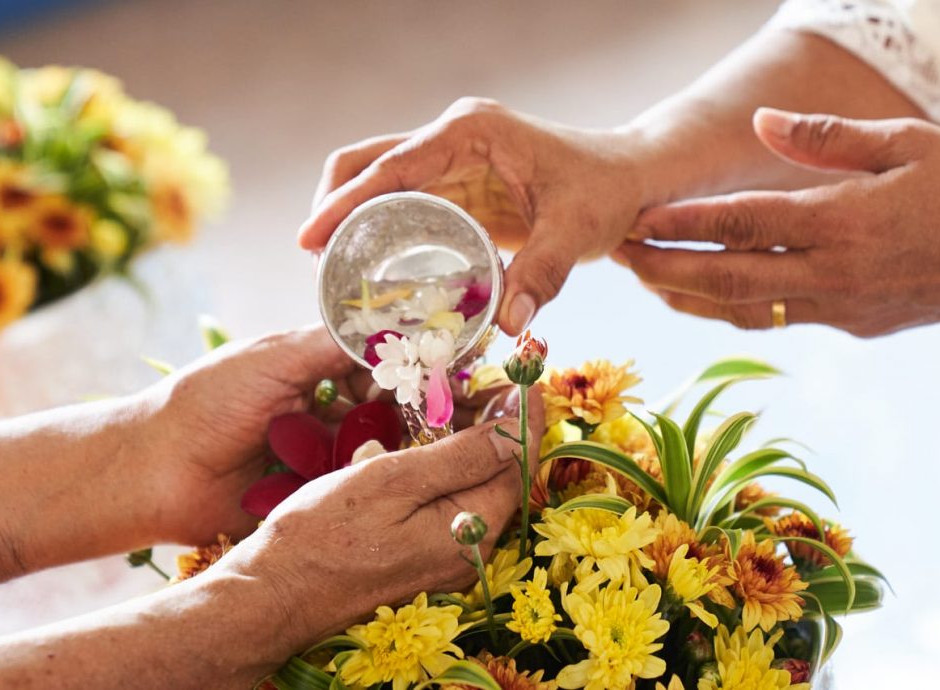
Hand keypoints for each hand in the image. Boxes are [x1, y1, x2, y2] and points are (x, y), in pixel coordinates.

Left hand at [140, 326, 511, 546]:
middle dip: (425, 407)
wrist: (152, 470)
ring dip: (412, 443)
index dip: (417, 365)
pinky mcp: (314, 493)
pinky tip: (416, 475)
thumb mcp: (275, 356)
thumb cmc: (207, 401)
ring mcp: (322, 453)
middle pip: (389, 406)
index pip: (380, 362)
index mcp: (314, 368)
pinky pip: (357, 484)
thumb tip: (394, 324)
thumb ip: (333, 341)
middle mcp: (325, 408)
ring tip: (455, 443)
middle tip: (470, 412)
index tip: (456, 368)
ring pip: (380, 446)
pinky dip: (384, 478)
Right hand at [216, 385, 543, 654]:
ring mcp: (445, 558)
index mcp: (470, 531)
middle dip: (500, 427)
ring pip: (475, 489)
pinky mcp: (421, 557)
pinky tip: (427, 443)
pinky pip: (451, 505)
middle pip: (502, 477)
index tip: (524, 377)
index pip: (518, 465)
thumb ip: (460, 458)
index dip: (524, 418)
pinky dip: (448, 469)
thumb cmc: (322, 535)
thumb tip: (518, 431)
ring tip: (456, 400)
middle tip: (485, 379)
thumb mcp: (392, 482)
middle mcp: (469, 551)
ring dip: (473, 445)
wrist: (273, 593)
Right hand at [298, 97, 648, 334]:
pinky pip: (401, 202)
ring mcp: (450, 158)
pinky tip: (370, 270)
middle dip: (332, 207)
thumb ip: (543, 273)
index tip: (308, 239)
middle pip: (365, 163)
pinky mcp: (456, 184)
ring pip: (376, 180)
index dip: (343, 203)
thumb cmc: (606, 190)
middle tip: (316, 264)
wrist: (631, 177)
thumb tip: (509, 326)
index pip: (390, 166)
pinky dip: (377, 230)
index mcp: (469, 131)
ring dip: (349, 219)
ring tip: (332, 273)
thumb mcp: (577, 230)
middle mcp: (451, 137)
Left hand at [614, 108, 939, 336]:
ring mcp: (841, 305)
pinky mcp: (851, 325)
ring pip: (745, 309)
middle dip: (665, 268)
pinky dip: (732, 310)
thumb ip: (829, 137)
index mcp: (844, 219)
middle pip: (728, 277)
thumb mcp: (909, 142)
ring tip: (646, 277)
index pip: (744, 224)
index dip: (685, 224)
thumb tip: (761, 124)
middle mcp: (834, 271)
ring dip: (688, 296)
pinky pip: (777, 319)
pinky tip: (703, 297)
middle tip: (617, 255)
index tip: (638, 219)